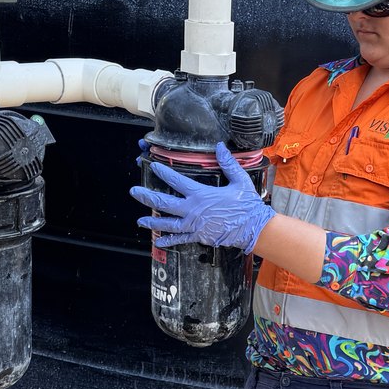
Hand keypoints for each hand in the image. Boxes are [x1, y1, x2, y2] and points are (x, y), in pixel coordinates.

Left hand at [132, 143, 274, 250]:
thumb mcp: (239, 181)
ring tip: (140, 220)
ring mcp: (193, 225)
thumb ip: (228, 163)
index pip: (176, 181)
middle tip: (134, 192)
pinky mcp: (198, 236)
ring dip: (152, 221)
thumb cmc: (247, 205)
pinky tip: (157, 241)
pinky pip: (179, 239)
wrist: (253, 228)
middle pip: (164, 203)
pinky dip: (167, 241)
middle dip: (147, 197)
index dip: (163, 173)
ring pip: (167, 223)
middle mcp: (192, 210)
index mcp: (200, 195)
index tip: (154, 167)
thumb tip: (220, 147)